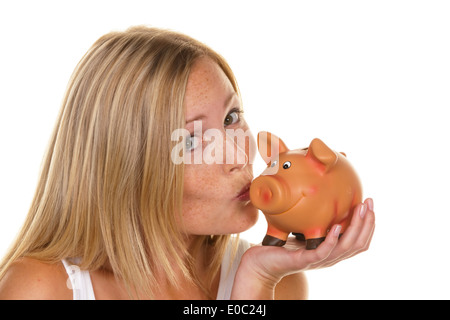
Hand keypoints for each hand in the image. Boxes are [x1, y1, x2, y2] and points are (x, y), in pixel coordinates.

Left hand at [231, 198, 374, 298]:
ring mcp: (319, 260)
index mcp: (332, 250)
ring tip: (359, 210)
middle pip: (358, 244)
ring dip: (355, 227)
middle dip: (367, 222)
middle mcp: (330, 257)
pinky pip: (323, 252)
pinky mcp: (305, 261)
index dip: (368, 224)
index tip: (369, 203)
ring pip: (346, 247)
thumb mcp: (304, 230)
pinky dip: (332, 239)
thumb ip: (315, 220)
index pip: (359, 240)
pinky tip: (336, 227)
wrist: (261, 261)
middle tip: (369, 203)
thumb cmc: (281, 246)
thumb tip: (322, 195)